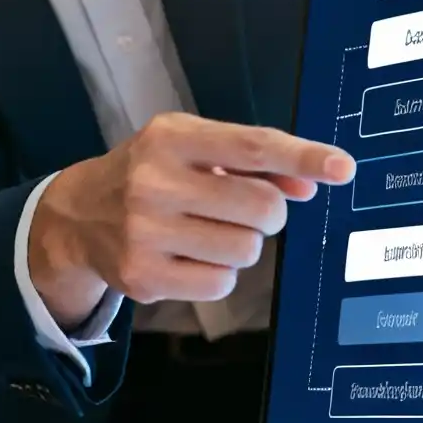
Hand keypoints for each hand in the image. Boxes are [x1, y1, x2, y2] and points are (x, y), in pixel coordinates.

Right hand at [28, 113, 354, 325]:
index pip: (252, 146)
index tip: (343, 168)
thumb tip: (311, 183)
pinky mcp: (142, 276)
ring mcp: (145, 232)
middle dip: (267, 212)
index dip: (303, 156)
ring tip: (208, 231)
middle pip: (261, 207)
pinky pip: (220, 284)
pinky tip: (189, 256)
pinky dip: (217, 273)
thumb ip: (254, 161)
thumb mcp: (193, 148)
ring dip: (241, 244)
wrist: (79, 213)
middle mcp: (154, 181)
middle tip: (243, 209)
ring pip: (245, 250)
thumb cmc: (152, 173)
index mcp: (171, 138)